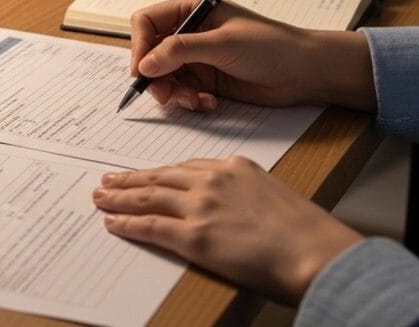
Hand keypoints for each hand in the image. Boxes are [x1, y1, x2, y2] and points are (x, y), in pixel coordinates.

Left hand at [93, 157, 362, 304]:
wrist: (317, 252)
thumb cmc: (307, 233)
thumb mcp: (275, 197)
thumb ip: (247, 196)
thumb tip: (232, 212)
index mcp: (235, 167)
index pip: (186, 167)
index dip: (161, 172)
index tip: (146, 174)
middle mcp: (213, 180)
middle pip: (160, 176)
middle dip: (131, 179)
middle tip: (108, 179)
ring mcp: (201, 206)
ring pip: (148, 196)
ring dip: (119, 197)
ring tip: (101, 197)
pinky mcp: (194, 236)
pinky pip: (150, 226)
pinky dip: (127, 223)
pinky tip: (112, 223)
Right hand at [129, 0, 375, 112]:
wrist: (305, 72)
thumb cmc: (271, 46)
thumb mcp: (223, 44)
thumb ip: (180, 51)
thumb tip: (144, 64)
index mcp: (192, 9)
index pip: (147, 22)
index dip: (138, 45)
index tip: (141, 71)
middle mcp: (190, 32)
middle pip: (150, 53)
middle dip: (155, 76)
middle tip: (166, 95)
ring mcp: (197, 57)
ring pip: (163, 76)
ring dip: (173, 92)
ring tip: (194, 100)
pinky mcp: (206, 79)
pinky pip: (181, 91)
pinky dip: (188, 100)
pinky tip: (208, 103)